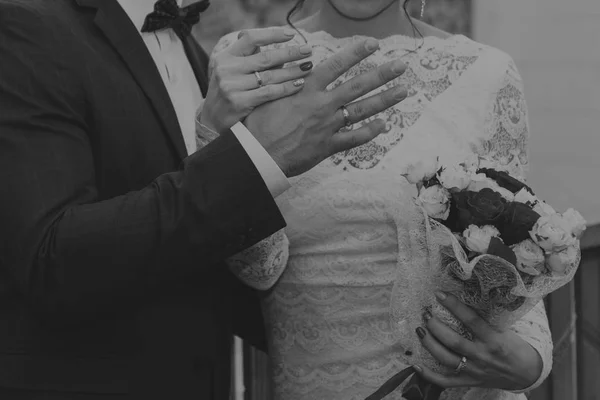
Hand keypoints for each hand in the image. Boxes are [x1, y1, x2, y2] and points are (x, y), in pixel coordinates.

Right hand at [201, 27, 313, 132]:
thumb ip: (253, 58)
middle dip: (289, 53)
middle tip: (307, 50)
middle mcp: (227, 69)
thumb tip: (283, 48)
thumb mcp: (234, 70)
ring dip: (292, 71)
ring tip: (308, 67)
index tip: (291, 34)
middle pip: (264, 57)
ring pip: (269, 76)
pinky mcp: (239, 102)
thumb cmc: (230, 91)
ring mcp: (232, 86)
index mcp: (226, 56)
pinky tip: (299, 84)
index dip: (271, 34)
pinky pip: (269, 92)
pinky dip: (286, 88)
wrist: (212, 120)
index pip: (250, 38)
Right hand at [244, 38, 407, 176]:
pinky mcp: (328, 146)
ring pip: (361, 110)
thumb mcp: (268, 95)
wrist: (259, 155)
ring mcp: (327, 126)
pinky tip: (384, 125)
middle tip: (400, 65)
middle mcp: (321, 106)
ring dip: (384, 99)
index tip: (372, 44)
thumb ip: (285, 79)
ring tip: (403, 90)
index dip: (355, 53)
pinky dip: (370, 132)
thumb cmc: (258, 125)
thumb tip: (292, 63)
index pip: (335, 66)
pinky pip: (354, 138)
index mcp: (306, 90)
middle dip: (381, 74)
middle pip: (356, 86)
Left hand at [413, 291, 542, 390]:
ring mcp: (474, 371)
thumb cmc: (515, 346)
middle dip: (435, 326)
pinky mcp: (469, 381)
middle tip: (425, 313)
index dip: (454, 306)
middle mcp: (483, 356)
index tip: (439, 294)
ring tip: (420, 330)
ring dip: (429, 344)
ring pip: (446, 359)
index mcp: (494, 340)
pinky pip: (445, 381)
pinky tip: (415, 364)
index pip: (471, 320)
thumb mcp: (505, 329)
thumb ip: (486, 318)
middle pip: (454, 342)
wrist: (527, 374)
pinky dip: (429, 375)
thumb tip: (464, 295)